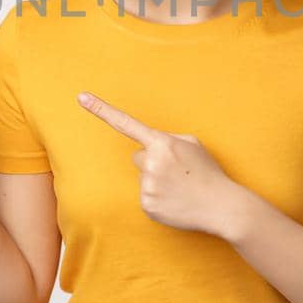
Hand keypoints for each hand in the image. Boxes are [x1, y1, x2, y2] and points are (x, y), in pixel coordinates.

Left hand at [76, 91, 246, 237]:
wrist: (222, 205)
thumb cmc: (208, 172)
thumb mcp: (193, 144)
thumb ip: (168, 139)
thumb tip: (149, 147)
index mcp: (162, 143)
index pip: (126, 123)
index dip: (101, 109)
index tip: (81, 97)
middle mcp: (151, 162)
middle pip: (138, 158)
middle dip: (153, 163)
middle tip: (177, 173)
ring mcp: (147, 185)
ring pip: (142, 178)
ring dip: (157, 182)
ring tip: (180, 188)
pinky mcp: (147, 205)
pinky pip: (146, 197)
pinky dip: (158, 199)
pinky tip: (175, 201)